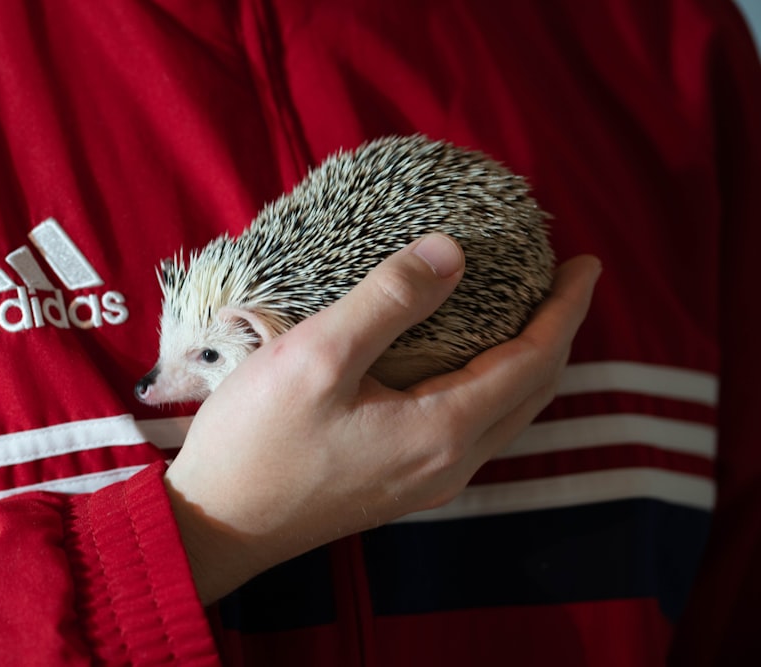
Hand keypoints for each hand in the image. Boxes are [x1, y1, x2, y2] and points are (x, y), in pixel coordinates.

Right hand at [164, 233, 600, 603]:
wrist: (216, 525)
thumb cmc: (256, 441)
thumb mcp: (316, 356)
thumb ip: (388, 300)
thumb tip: (451, 252)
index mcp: (441, 431)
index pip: (534, 362)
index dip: (566, 309)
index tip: (584, 262)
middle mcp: (448, 464)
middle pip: (532, 394)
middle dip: (557, 335)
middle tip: (561, 284)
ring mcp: (425, 482)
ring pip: (505, 418)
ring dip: (526, 365)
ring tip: (525, 318)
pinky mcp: (398, 486)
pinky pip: (472, 431)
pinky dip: (491, 390)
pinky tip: (464, 368)